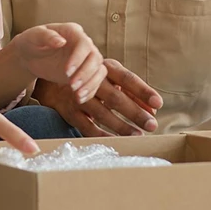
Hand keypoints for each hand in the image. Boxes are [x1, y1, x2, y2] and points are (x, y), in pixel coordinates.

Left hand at [10, 23, 106, 103]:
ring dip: (91, 84)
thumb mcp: (34, 36)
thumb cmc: (32, 42)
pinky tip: (79, 99)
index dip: (78, 58)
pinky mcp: (85, 72)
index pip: (84, 44)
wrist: (31, 55)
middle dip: (85, 74)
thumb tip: (61, 41)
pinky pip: (95, 82)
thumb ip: (47, 36)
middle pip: (95, 58)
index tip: (66, 72)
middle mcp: (84, 44)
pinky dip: (90, 91)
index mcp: (73, 31)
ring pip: (99, 71)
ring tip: (77, 96)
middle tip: (72, 86)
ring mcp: (86, 59)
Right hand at [33, 59, 163, 136]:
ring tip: (138, 135)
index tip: (158, 104)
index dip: (142, 91)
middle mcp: (91, 79)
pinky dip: (101, 134)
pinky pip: (87, 126)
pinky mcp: (69, 111)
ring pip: (102, 113)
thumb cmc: (91, 80)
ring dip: (121, 126)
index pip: (127, 79)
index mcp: (105, 67)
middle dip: (135, 113)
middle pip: (116, 97)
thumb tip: (154, 109)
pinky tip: (115, 141)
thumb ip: (132, 92)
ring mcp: (78, 96)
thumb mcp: (110, 79)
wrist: (52, 81)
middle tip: (152, 125)